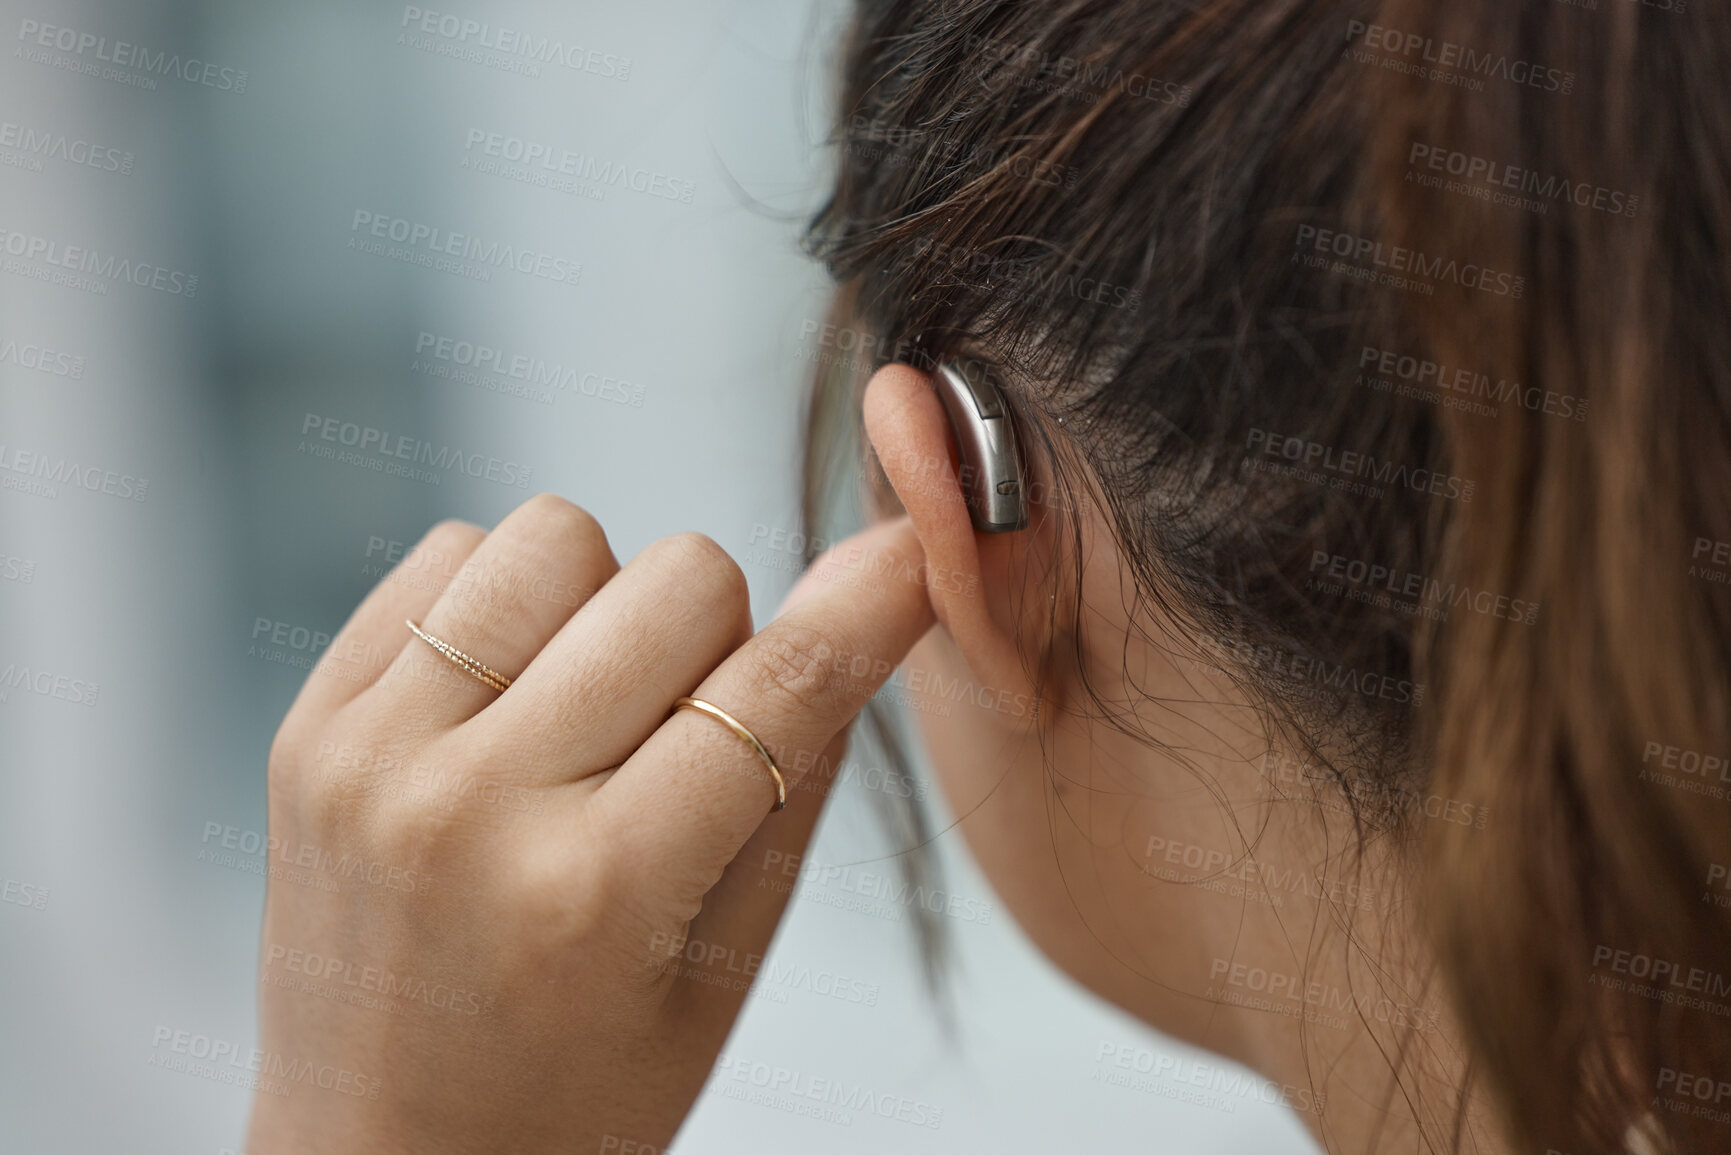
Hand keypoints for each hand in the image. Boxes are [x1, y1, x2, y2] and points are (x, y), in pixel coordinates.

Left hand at [246, 494, 934, 1153]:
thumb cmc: (576, 1086)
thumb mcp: (726, 965)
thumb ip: (800, 774)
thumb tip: (874, 599)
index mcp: (598, 893)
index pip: (775, 689)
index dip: (867, 607)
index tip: (910, 556)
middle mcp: (472, 809)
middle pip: (680, 577)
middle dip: (717, 636)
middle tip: (680, 729)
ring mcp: (372, 758)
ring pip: (555, 535)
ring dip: (603, 603)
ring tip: (581, 707)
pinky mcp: (309, 726)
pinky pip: (447, 556)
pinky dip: (503, 605)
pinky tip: (504, 700)